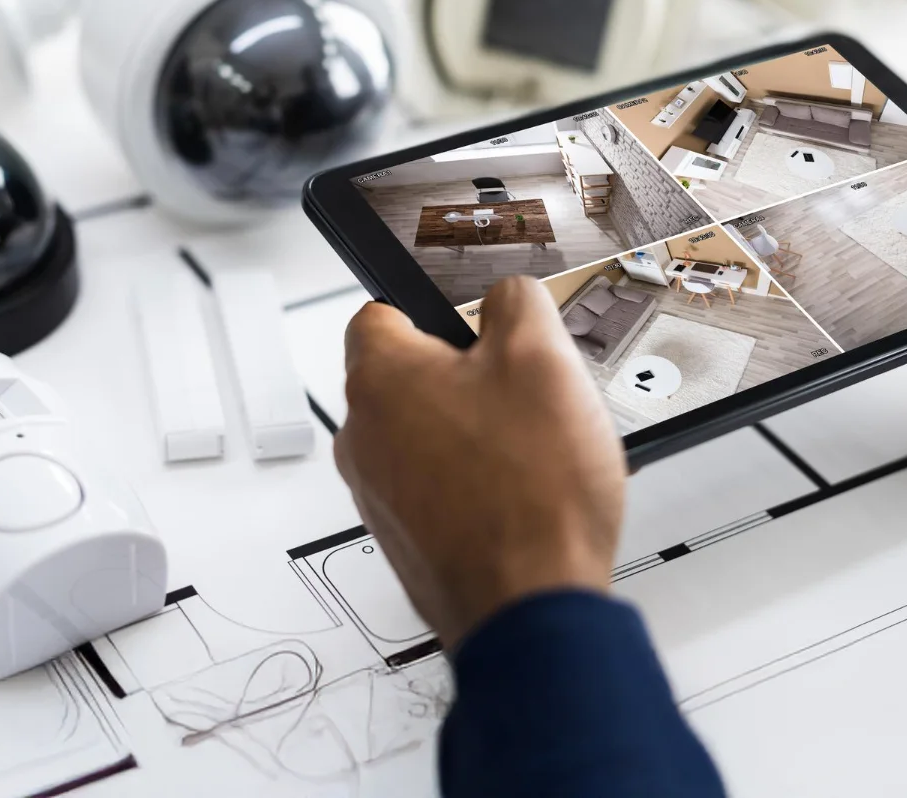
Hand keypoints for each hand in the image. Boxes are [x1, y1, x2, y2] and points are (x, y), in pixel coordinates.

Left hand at [333, 276, 626, 645]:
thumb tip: (507, 297)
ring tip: (534, 452)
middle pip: (413, 378)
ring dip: (478, 434)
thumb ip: (516, 303)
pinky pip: (441, 489)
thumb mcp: (543, 359)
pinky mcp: (408, 540)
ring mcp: (380, 495)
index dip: (434, 308)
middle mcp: (364, 439)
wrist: (530, 610)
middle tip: (525, 392)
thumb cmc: (529, 497)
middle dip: (469, 378)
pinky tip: (527, 497)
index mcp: (379, 380)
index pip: (381, 310)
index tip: (470, 319)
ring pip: (430, 436)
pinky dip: (479, 486)